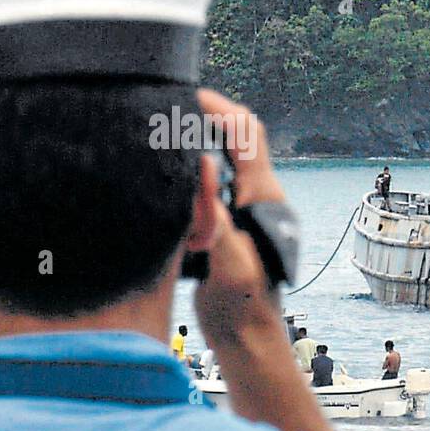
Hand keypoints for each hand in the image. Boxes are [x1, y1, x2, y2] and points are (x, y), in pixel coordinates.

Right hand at [191, 90, 283, 346]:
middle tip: (170, 107)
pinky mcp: (232, 226)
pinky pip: (215, 184)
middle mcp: (260, 198)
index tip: (187, 94)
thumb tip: (204, 167)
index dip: (220, 108)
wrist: (247, 337)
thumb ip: (214, 215)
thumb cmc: (242, 303)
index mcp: (264, 197)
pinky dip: (196, 170)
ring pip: (228, 160)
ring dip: (203, 141)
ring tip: (166, 131)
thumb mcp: (226, 257)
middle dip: (210, 117)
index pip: (247, 134)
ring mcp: (247, 211)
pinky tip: (170, 176)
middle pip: (240, 139)